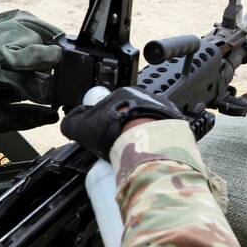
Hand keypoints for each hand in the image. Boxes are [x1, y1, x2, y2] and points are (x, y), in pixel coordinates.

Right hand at [59, 87, 183, 157]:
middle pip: (133, 113)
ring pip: (150, 122)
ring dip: (142, 134)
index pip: (112, 105)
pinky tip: (148, 153)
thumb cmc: (115, 131)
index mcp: (124, 93)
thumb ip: (71, 122)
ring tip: (134, 152)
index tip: (104, 135)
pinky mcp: (177, 125)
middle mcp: (147, 97)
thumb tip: (69, 122)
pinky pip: (164, 134)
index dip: (106, 121)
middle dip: (125, 127)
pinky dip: (156, 142)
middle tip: (118, 145)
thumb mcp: (80, 127)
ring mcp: (164, 110)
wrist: (146, 143)